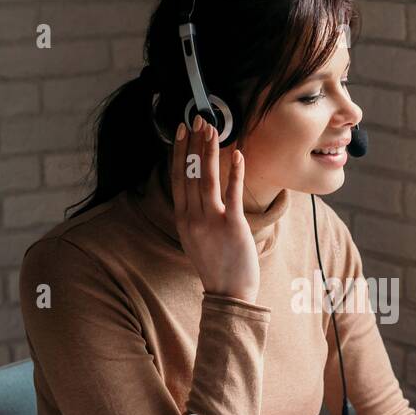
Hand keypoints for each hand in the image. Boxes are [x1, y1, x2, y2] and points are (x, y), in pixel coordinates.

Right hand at [169, 114, 259, 303]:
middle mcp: (192, 218)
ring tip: (212, 129)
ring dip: (209, 151)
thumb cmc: (216, 267)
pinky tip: (238, 155)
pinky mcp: (231, 226)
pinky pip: (231, 194)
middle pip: (190, 173)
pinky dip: (234, 173)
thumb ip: (194, 216)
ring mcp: (211, 221)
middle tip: (198, 119)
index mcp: (183, 219)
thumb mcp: (196, 239)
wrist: (228, 295)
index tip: (182, 131)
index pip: (178, 178)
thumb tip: (196, 194)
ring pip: (207, 179)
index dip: (179, 152)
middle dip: (194, 143)